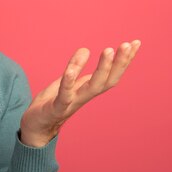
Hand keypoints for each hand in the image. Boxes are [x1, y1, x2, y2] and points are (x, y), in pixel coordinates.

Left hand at [20, 40, 140, 146]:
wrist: (35, 128)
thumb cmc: (51, 105)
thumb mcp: (65, 82)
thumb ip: (75, 68)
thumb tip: (85, 49)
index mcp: (87, 90)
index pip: (110, 74)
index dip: (123, 60)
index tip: (136, 42)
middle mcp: (84, 97)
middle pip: (108, 81)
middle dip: (120, 63)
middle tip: (127, 44)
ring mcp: (71, 104)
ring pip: (93, 88)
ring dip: (103, 69)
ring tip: (108, 50)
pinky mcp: (55, 109)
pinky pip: (64, 96)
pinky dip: (68, 83)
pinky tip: (71, 70)